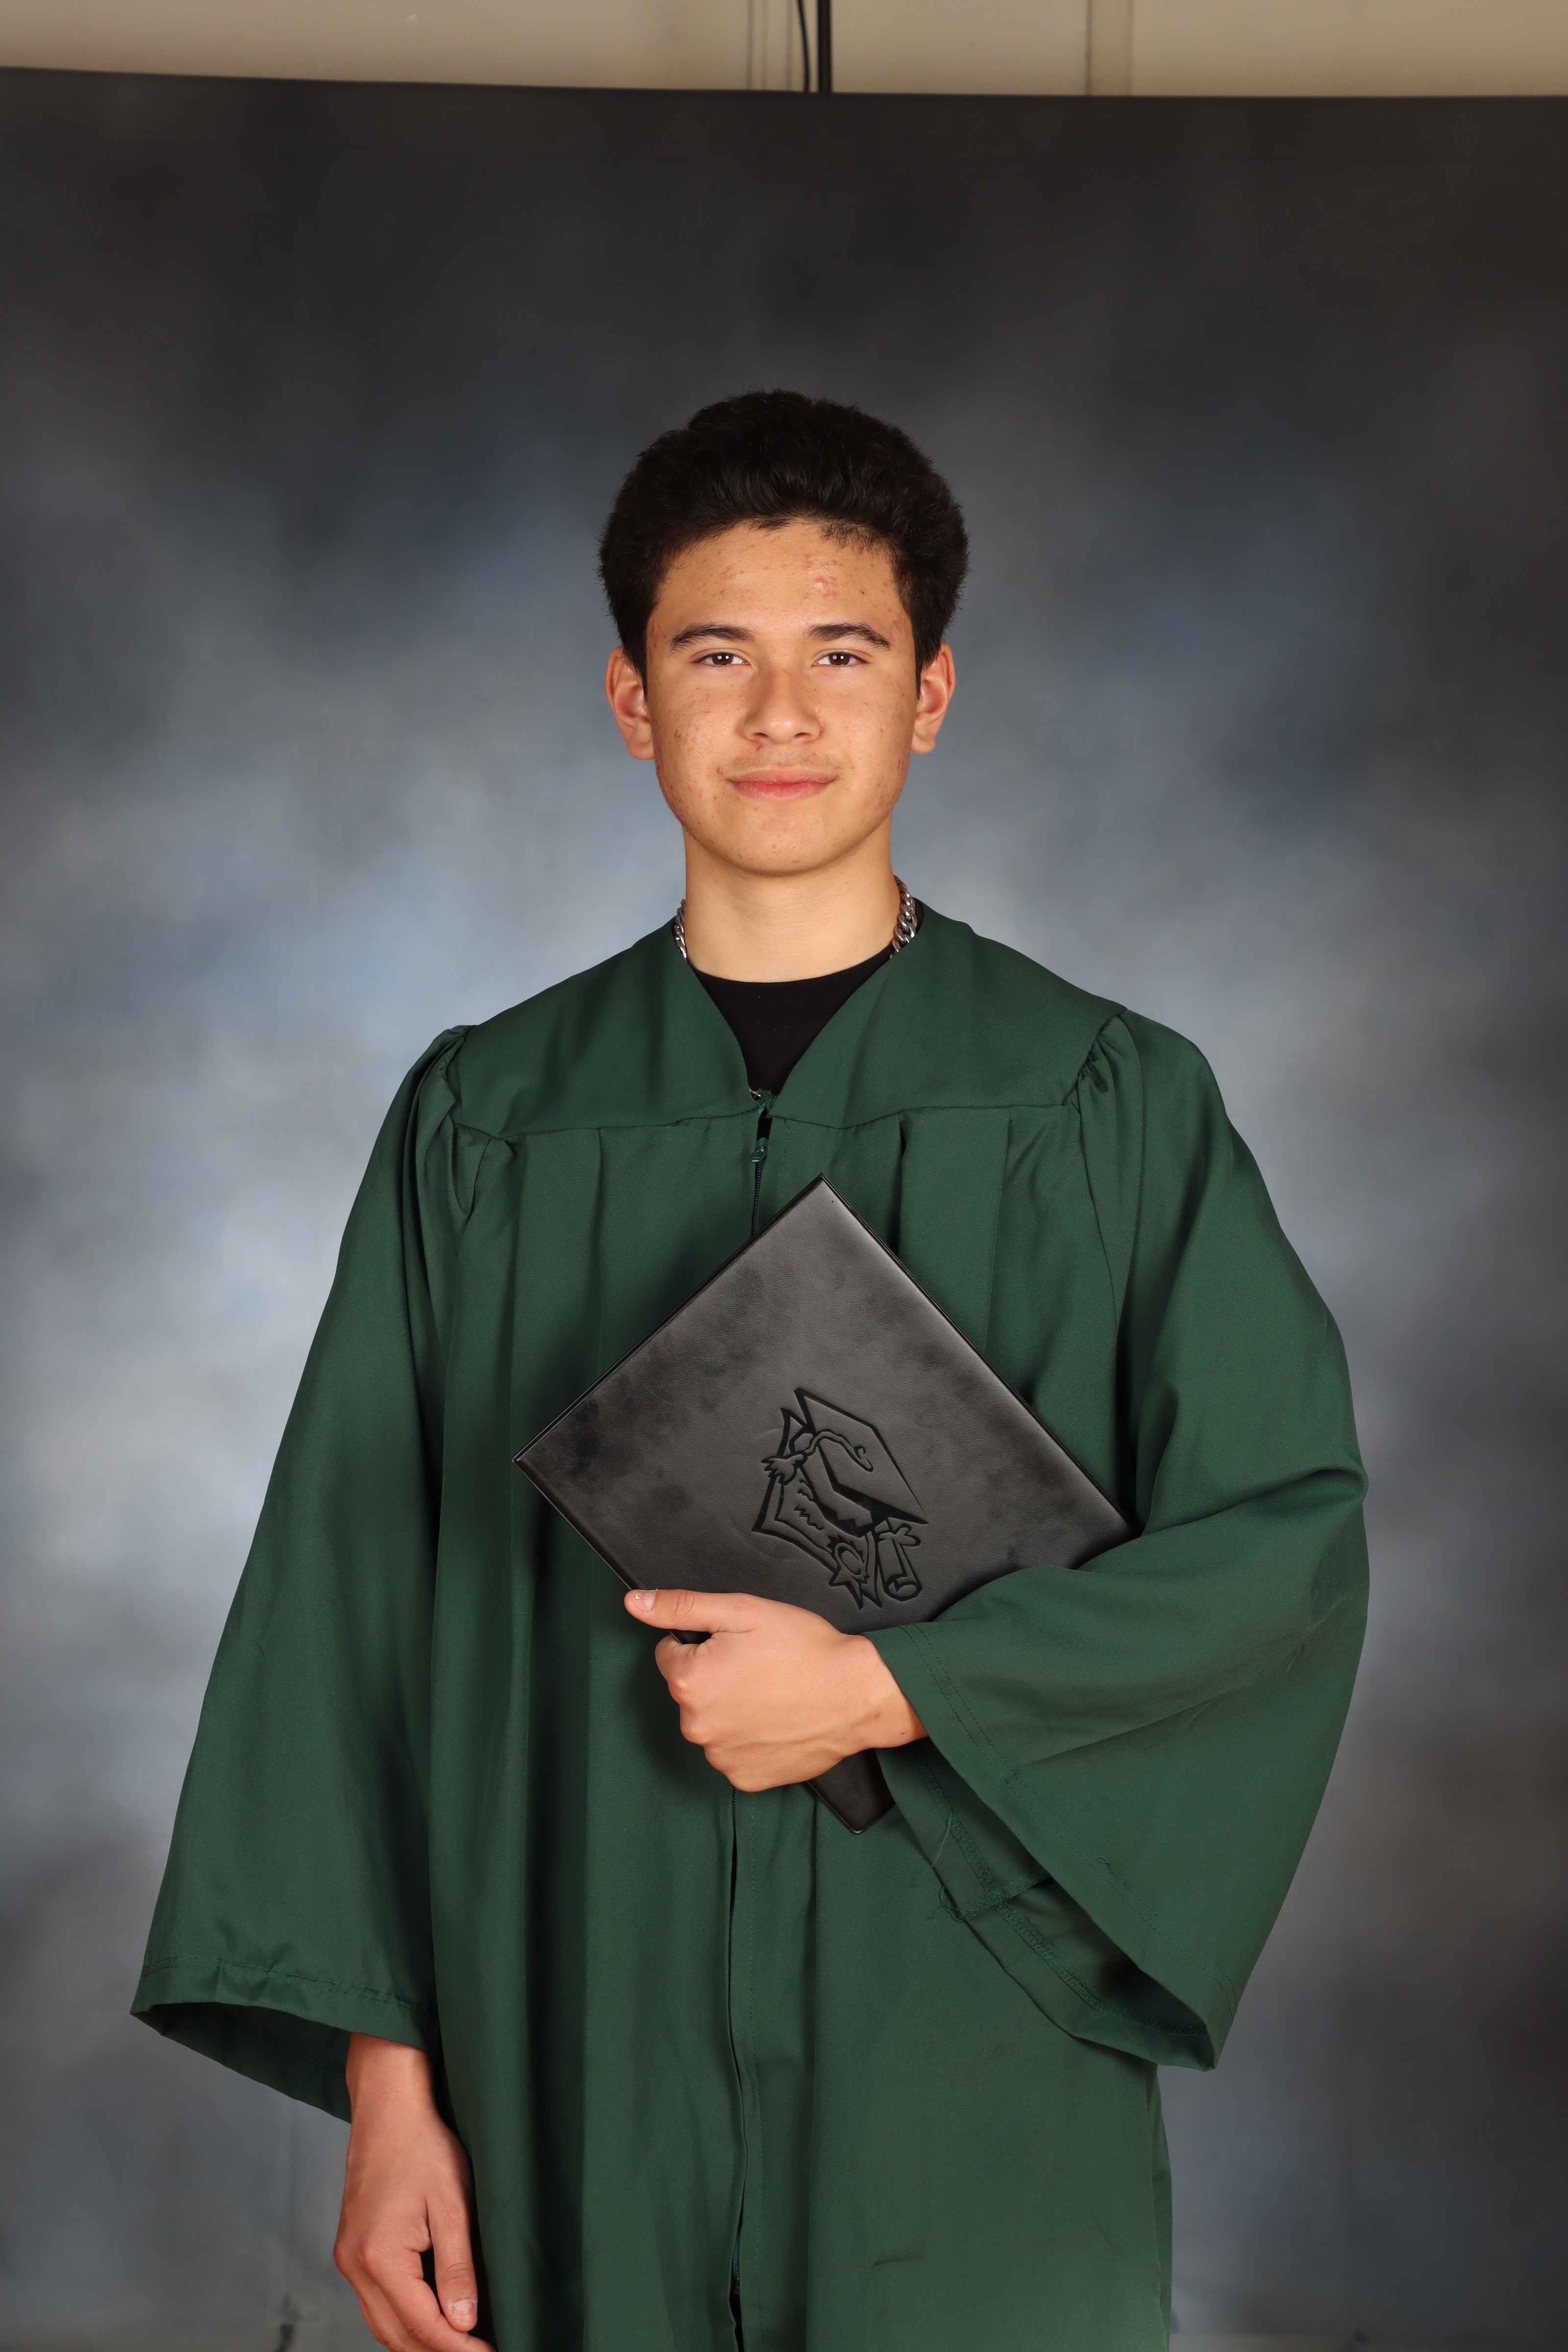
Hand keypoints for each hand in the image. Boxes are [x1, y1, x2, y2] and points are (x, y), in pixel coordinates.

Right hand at [335, 2035, 491, 2351]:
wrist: (387, 2108)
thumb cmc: (423, 2147)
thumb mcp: (452, 2205)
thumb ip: (457, 2268)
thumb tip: (464, 2324)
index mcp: (379, 2257)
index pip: (423, 2326)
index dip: (459, 2348)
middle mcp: (355, 2266)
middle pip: (397, 2336)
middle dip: (438, 2351)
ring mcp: (348, 2260)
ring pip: (382, 2325)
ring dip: (418, 2340)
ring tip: (460, 2343)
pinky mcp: (350, 2250)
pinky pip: (375, 2303)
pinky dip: (403, 2318)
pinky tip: (431, 2317)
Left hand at [625, 1587, 924, 1790]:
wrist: (858, 1694)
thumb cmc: (804, 1648)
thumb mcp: (742, 1611)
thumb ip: (682, 1607)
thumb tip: (634, 1603)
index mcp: (688, 1680)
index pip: (671, 1654)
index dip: (703, 1643)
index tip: (738, 1645)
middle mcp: (696, 1725)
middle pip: (690, 1691)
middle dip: (715, 1677)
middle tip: (759, 1667)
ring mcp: (721, 1757)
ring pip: (712, 1723)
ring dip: (731, 1710)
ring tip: (773, 1694)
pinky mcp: (746, 1778)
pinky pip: (734, 1753)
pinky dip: (750, 1739)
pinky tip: (777, 1722)